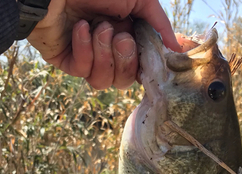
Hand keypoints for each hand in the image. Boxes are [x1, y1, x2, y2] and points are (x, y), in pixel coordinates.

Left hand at [28, 0, 181, 89]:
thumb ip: (158, 23)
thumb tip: (175, 48)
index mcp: (126, 34)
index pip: (140, 67)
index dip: (145, 67)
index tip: (151, 61)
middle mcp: (107, 49)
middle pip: (124, 80)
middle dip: (125, 60)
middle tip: (121, 36)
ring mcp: (86, 57)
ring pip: (104, 81)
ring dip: (104, 54)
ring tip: (98, 28)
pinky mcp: (66, 62)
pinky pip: (83, 72)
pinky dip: (84, 49)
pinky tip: (79, 28)